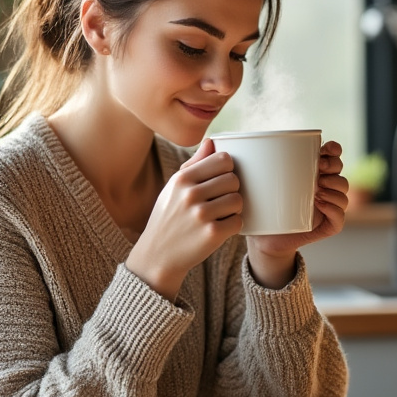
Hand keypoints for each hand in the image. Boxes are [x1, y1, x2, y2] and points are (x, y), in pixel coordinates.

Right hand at [127, 139, 241, 298]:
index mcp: (182, 179)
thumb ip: (195, 164)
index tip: (221, 180)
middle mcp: (190, 194)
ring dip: (234, 209)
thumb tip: (212, 141)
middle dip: (232, 190)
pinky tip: (220, 228)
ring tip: (220, 215)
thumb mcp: (174, 188)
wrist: (157, 255)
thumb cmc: (169, 217)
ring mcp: (201, 215)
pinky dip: (233, 226)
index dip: (227, 170)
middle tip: (220, 201)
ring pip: (238, 200)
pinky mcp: (212, 234)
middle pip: (234, 179)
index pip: (223, 159)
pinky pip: (239, 221)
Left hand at [246, 140, 348, 287]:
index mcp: (309, 171)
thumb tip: (212, 138)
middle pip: (340, 169)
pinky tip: (319, 203)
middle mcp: (322, 186)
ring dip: (335, 185)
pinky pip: (340, 217)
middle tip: (319, 169)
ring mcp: (326, 207)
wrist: (260, 239)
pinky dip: (334, 208)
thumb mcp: (250, 180)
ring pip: (342, 191)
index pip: (332, 154)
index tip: (324, 149)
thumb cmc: (255, 206)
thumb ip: (240, 161)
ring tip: (316, 187)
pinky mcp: (326, 226)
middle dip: (334, 165)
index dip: (333, 149)